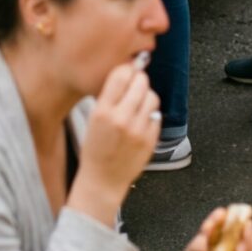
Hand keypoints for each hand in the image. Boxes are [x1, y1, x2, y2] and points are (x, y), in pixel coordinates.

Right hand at [71, 60, 161, 216]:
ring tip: (137, 108)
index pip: (121, 75)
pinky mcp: (150, 140)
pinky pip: (157, 116)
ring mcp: (138, 130)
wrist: (102, 181)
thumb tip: (130, 69)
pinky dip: (151, 117)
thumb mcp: (94, 119)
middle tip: (135, 88)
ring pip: (152, 97)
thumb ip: (110, 96)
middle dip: (139, 81)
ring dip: (146, 98)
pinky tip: (140, 124)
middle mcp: (121, 119)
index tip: (129, 72)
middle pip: (141, 82)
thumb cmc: (96, 149)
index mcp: (102, 112)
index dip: (127, 70)